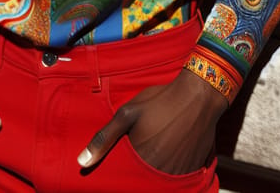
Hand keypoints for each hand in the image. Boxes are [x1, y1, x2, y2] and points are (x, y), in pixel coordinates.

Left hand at [77, 68, 227, 173]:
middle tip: (142, 150)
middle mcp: (164, 173)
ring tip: (155, 150)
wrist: (198, 95)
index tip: (121, 165)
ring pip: (162, 183)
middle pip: (146, 183)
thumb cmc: (160, 101)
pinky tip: (168, 153)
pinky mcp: (195, 169)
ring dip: (154, 173)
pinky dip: (171, 171)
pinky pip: (179, 179)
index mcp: (144, 161)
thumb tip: (82, 162)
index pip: (128, 181)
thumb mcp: (128, 113)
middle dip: (138, 174)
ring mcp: (181, 173)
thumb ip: (104, 138)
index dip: (122, 175)